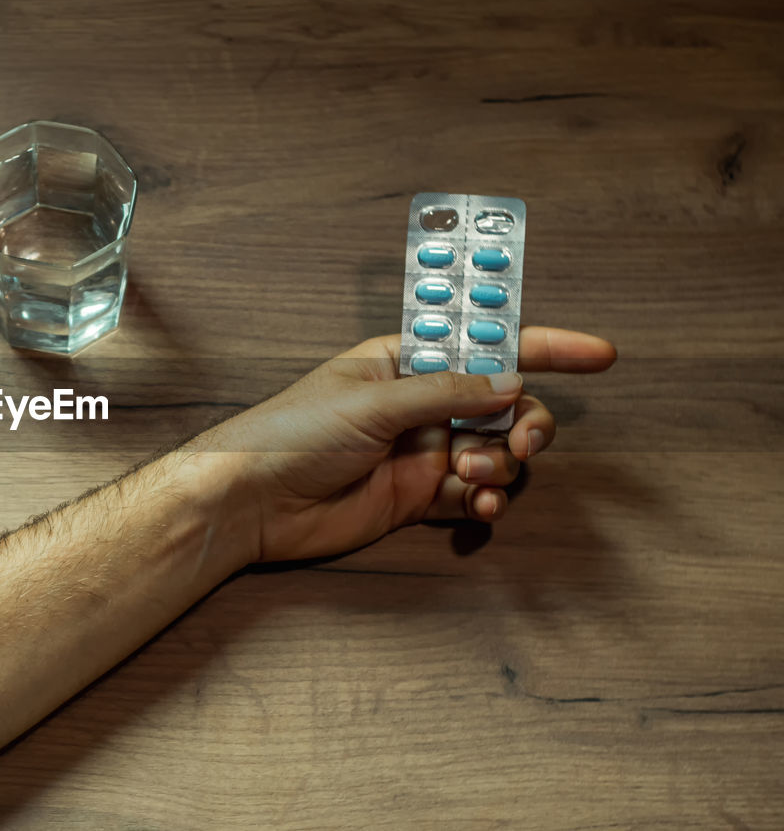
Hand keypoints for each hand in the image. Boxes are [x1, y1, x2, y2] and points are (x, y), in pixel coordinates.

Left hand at [197, 327, 616, 563]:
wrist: (251, 503)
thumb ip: (447, 394)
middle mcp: (421, 405)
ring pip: (496, 454)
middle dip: (527, 421)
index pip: (486, 344)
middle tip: (523, 440)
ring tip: (472, 477)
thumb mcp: (372, 402)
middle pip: (504, 406)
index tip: (599, 354)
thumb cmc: (293, 433)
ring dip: (502, 465)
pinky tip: (480, 507)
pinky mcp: (416, 500)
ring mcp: (421, 454)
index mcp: (406, 362)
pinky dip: (488, 501)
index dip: (545, 346)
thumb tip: (513, 382)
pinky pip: (474, 497)